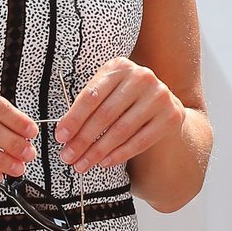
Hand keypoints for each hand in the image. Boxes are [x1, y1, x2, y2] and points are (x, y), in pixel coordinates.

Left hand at [56, 57, 182, 173]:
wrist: (162, 103)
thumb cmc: (125, 98)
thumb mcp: (108, 91)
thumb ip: (88, 105)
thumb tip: (64, 134)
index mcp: (120, 66)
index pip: (91, 96)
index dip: (74, 118)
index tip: (60, 137)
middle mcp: (142, 77)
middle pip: (105, 114)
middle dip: (83, 139)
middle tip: (68, 156)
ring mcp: (159, 96)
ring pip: (121, 130)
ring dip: (98, 151)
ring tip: (83, 164)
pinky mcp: (171, 116)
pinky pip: (140, 141)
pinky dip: (119, 154)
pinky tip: (104, 162)